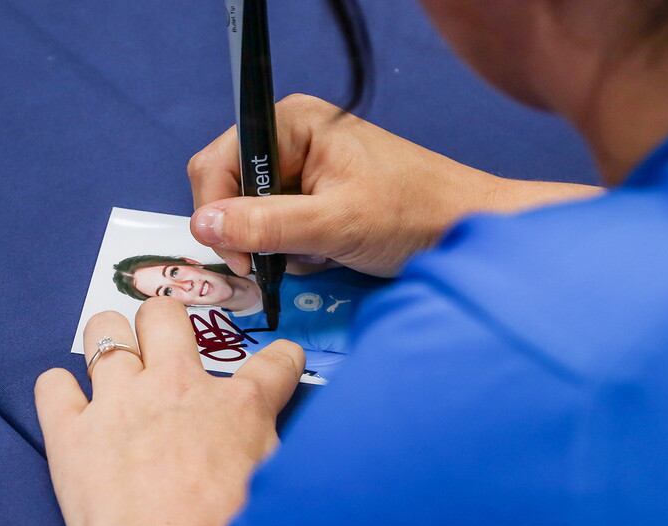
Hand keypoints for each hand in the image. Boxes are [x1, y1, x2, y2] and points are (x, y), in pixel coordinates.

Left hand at [35, 297, 304, 525]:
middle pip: (164, 314)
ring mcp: (119, 403)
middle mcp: (176, 386)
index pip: (275, 360)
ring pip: (104, 330)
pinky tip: (72, 402)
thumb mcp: (271, 477)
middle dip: (165, 319)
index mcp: (238, 405)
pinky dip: (59, 389)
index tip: (279, 364)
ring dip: (110, 340)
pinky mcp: (71, 433)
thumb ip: (268, 440)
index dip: (283, 359)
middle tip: (165, 341)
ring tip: (114, 359)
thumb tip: (269, 432)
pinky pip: (52, 384)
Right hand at [188, 94, 602, 277]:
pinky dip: (295, 247)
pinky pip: (279, 225)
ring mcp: (304, 167)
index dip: (217, 211)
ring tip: (320, 252)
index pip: (217, 162)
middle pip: (231, 189)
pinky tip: (328, 252)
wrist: (465, 227)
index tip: (242, 259)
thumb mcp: (334, 224)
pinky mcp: (317, 194)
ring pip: (253, 214)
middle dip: (253, 232)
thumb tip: (201, 225)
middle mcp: (291, 137)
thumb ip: (266, 225)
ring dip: (278, 244)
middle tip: (283, 261)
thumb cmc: (412, 213)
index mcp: (291, 122)